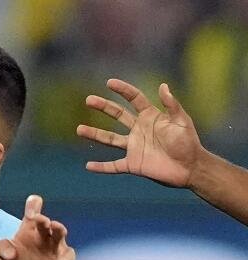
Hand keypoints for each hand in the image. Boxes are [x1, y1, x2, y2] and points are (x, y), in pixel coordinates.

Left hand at [0, 195, 74, 259]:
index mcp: (28, 231)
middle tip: (38, 219)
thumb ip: (0, 249)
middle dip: (42, 219)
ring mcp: (55, 247)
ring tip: (54, 227)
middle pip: (46, 222)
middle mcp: (43, 236)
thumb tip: (10, 253)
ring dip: (59, 228)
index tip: (30, 212)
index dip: (33, 205)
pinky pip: (68, 256)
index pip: (33, 212)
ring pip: (61, 233)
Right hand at [77, 79, 201, 187]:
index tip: (109, 83)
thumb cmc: (188, 142)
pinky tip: (88, 166)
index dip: (122, 90)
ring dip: (94, 134)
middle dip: (103, 107)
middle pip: (117, 115)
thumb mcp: (181, 121)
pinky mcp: (132, 164)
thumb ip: (171, 105)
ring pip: (109, 139)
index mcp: (150, 117)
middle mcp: (139, 130)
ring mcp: (133, 147)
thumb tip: (163, 86)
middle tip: (88, 100)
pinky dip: (101, 167)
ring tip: (79, 129)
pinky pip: (113, 166)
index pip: (134, 99)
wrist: (189, 167)